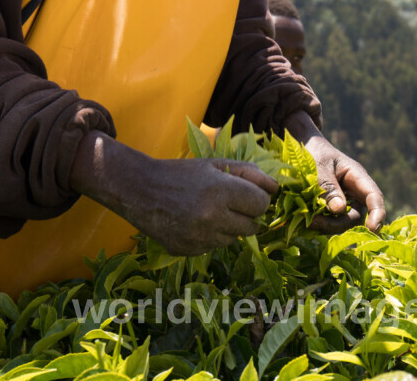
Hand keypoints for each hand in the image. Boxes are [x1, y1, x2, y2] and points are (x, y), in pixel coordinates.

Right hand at [71, 133, 279, 254]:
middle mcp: (211, 217)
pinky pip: (213, 248)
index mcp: (221, 191)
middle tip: (230, 203)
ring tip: (209, 211)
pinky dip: (210, 237)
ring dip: (229, 227)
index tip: (248, 194)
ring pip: (234, 240)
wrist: (140, 190)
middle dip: (247, 215)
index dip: (258, 199)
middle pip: (252, 227)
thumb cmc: (182, 173)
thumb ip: (250, 173)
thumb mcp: (216, 164)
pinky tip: (194, 222)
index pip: (261, 205)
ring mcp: (198, 238)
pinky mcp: (187, 251)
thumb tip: (276, 188)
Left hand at [285, 112, 386, 232]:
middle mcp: (354, 192)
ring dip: (327, 226)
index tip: (373, 229)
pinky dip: (320, 224)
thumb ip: (328, 187)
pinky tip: (307, 220)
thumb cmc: (314, 152)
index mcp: (357, 177)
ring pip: (343, 222)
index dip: (377, 214)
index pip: (374, 197)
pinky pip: (331, 221)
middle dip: (338, 224)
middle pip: (356, 216)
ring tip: (308, 221)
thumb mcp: (319, 166)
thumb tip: (339, 210)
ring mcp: (344, 201)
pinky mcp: (331, 208)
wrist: (303, 147)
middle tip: (313, 222)